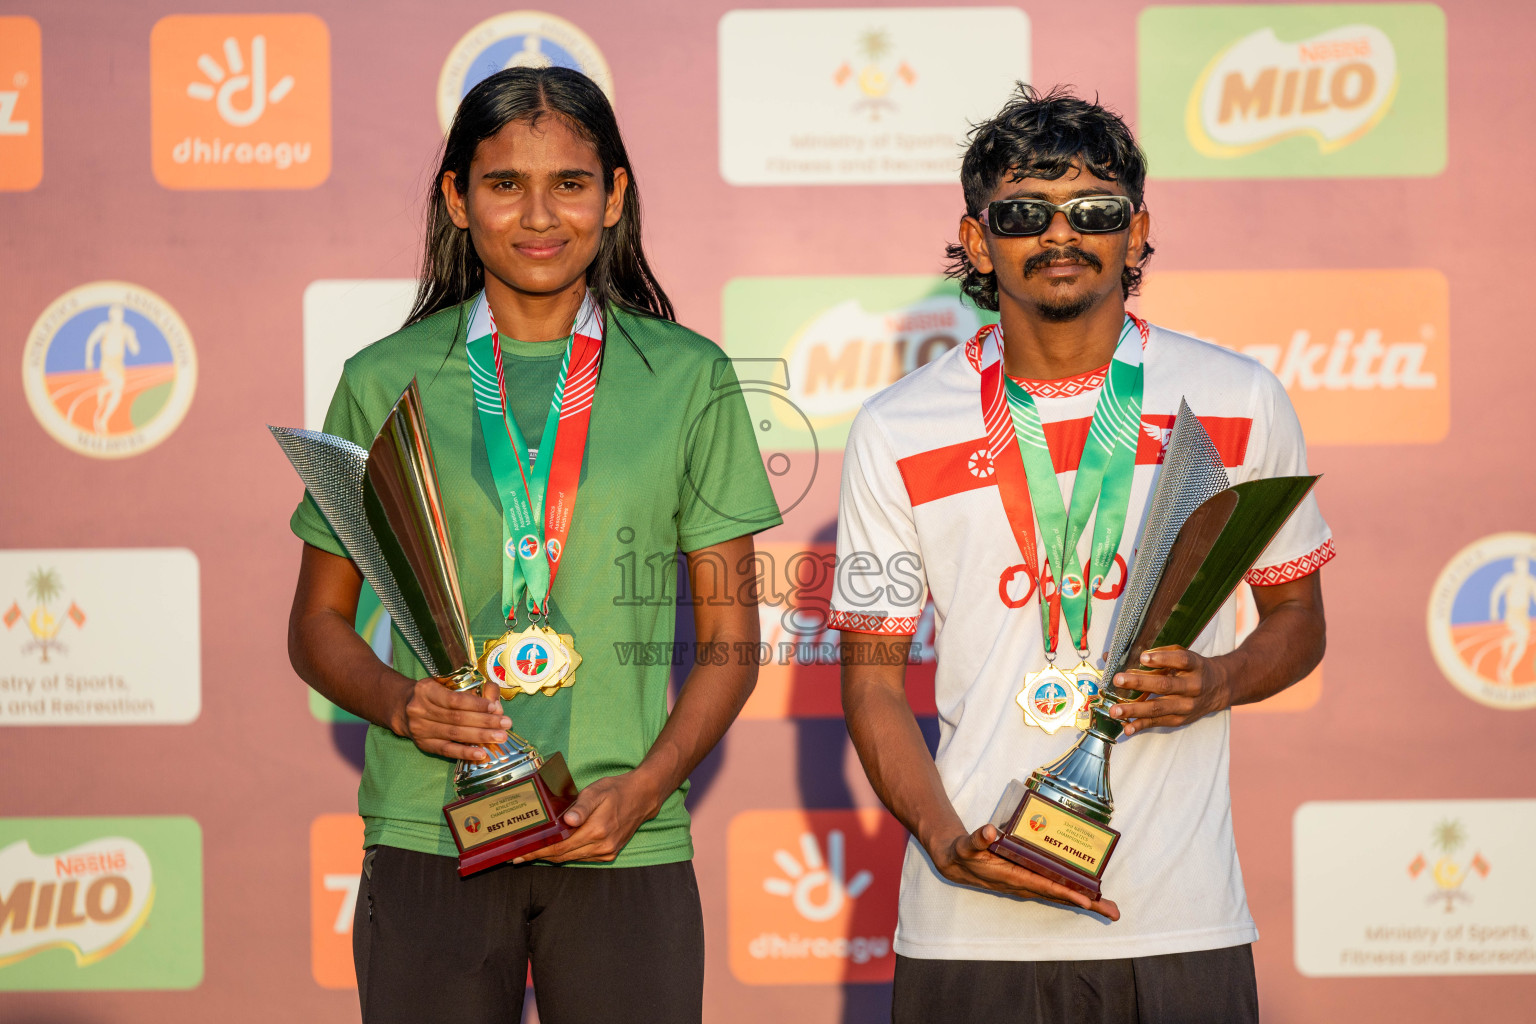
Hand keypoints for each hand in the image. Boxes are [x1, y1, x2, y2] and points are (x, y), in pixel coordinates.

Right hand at [394, 678, 510, 761]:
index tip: (495, 707)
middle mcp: (420, 710)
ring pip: (454, 734)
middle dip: (485, 722)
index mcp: (426, 690)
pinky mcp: (424, 745)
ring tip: (500, 736)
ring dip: (480, 736)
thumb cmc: (432, 693)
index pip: (454, 700)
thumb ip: (470, 688)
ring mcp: (421, 729)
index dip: (476, 705)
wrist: (403, 708)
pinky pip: (447, 750)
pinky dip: (465, 752)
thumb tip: (494, 698)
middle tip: (506, 724)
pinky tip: (481, 753)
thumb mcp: (445, 682)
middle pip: (457, 718)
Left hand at [518, 769, 664, 863]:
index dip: (538, 852)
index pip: (560, 847)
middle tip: (518, 856)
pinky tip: (554, 851)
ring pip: (572, 858)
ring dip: (551, 857)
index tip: (520, 854)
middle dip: (539, 856)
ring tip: (531, 854)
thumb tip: (567, 821)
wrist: (642, 797)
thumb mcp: (597, 791)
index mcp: (596, 830)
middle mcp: (601, 846)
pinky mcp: (609, 853)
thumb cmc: (617, 790)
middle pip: (563, 856)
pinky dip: (566, 855)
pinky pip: (582, 857)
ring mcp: (606, 852)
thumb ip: (581, 807)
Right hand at [927, 824, 1119, 920]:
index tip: (1087, 901)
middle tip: (1114, 911)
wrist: (956, 863)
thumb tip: (989, 831)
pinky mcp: (1029, 878)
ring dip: (1085, 900)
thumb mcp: (967, 845)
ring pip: (1060, 893)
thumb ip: (977, 838)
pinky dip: (1073, 891)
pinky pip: (1054, 887)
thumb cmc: (964, 853)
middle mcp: (1024, 883)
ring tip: (1110, 906)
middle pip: (1060, 895)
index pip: (1045, 887)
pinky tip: (1089, 891)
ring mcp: (1028, 883)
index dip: (1066, 893)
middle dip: (1087, 903)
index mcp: (1012, 877)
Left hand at [1109, 646, 1232, 735]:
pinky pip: (1158, 722)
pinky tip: (1126, 727)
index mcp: (1195, 666)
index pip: (1181, 660)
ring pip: (1159, 707)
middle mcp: (1193, 686)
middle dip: (1139, 683)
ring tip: (1115, 710)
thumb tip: (1120, 655)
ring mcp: (1187, 706)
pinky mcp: (1180, 719)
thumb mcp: (1183, 655)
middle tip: (1118, 679)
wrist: (1219, 688)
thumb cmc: (1192, 668)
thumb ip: (1158, 653)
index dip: (1162, 659)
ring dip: (1135, 709)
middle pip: (1165, 685)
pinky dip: (1141, 725)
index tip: (1142, 657)